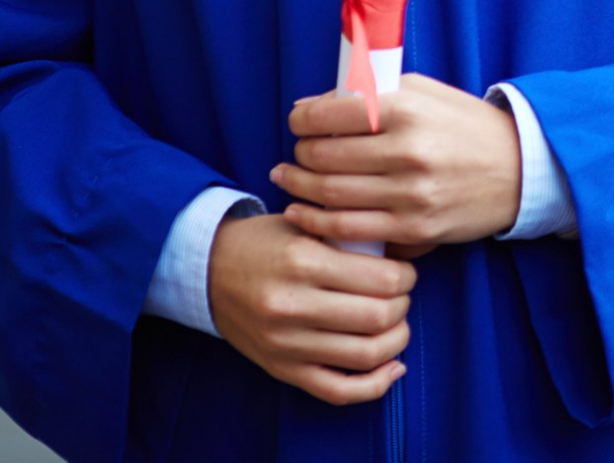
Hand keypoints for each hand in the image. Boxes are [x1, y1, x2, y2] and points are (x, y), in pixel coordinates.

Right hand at [207, 211, 413, 403]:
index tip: (404, 272)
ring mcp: (285, 343)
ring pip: (365, 355)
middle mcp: (293, 305)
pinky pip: (337, 391)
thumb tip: (406, 249)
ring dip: (395, 341)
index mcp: (302, 262)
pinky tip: (392, 366)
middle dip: (403, 306)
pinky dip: (374, 385)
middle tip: (401, 295)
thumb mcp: (305, 223)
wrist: (207, 270)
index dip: (406, 277)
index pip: (383, 279)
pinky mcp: (281, 369)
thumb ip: (349, 235)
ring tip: (396, 325)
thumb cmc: (265, 241)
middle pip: (378, 318)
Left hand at [278, 75, 523, 254]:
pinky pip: (349, 229)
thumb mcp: (427, 92)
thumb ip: (373, 92)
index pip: (333, 113)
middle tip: (297, 150)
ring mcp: (411, 195)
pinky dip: (316, 222)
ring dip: (299, 186)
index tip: (298, 119)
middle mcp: (409, 152)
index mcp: (410, 111)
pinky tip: (302, 212)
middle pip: (325, 156)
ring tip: (288, 177)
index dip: (303, 117)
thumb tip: (314, 105)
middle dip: (300, 152)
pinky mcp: (414, 228)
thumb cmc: (466, 126)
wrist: (520, 169)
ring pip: (330, 194)